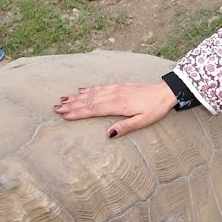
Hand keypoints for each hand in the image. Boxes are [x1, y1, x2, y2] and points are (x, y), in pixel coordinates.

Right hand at [53, 81, 176, 137]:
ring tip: (63, 99)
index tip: (64, 115)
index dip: (78, 113)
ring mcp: (116, 89)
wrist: (165, 91)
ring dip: (77, 97)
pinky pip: (100, 87)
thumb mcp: (143, 121)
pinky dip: (89, 89)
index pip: (93, 109)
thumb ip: (125, 127)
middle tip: (56, 108)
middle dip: (72, 105)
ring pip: (92, 93)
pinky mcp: (119, 86)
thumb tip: (108, 135)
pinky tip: (81, 90)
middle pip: (89, 101)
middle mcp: (114, 95)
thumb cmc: (155, 109)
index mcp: (118, 105)